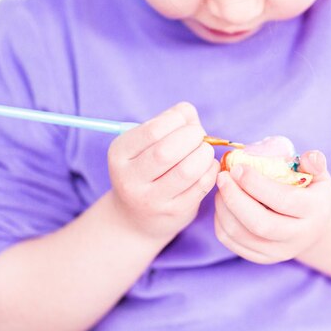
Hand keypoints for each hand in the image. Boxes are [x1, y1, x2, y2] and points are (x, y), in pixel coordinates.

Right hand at [107, 102, 219, 240]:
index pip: (152, 131)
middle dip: (192, 137)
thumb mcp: (147, 142)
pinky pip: (201, 186)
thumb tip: (189, 113)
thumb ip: (169, 120)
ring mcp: (152, 199)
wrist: (136, 217)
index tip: (185, 123)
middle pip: (167, 152)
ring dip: (204, 154)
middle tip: (199, 135)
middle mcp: (130, 179)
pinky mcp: (174, 212)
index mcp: (120, 153)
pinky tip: (207, 166)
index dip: (176, 120)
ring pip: (187, 171)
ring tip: (204, 151)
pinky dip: (211, 170)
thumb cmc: (148, 166)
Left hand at [214, 151, 330, 263]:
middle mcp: (299, 236)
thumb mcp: (319, 175)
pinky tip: (223, 204)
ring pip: (241, 235)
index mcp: (314, 211)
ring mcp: (280, 251)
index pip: (283, 200)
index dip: (256, 184)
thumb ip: (315, 162)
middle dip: (234, 198)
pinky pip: (233, 243)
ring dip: (224, 209)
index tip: (237, 167)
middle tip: (222, 177)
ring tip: (221, 188)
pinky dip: (221, 222)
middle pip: (260, 224)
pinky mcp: (263, 258)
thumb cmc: (310, 192)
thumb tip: (309, 157)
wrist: (313, 227)